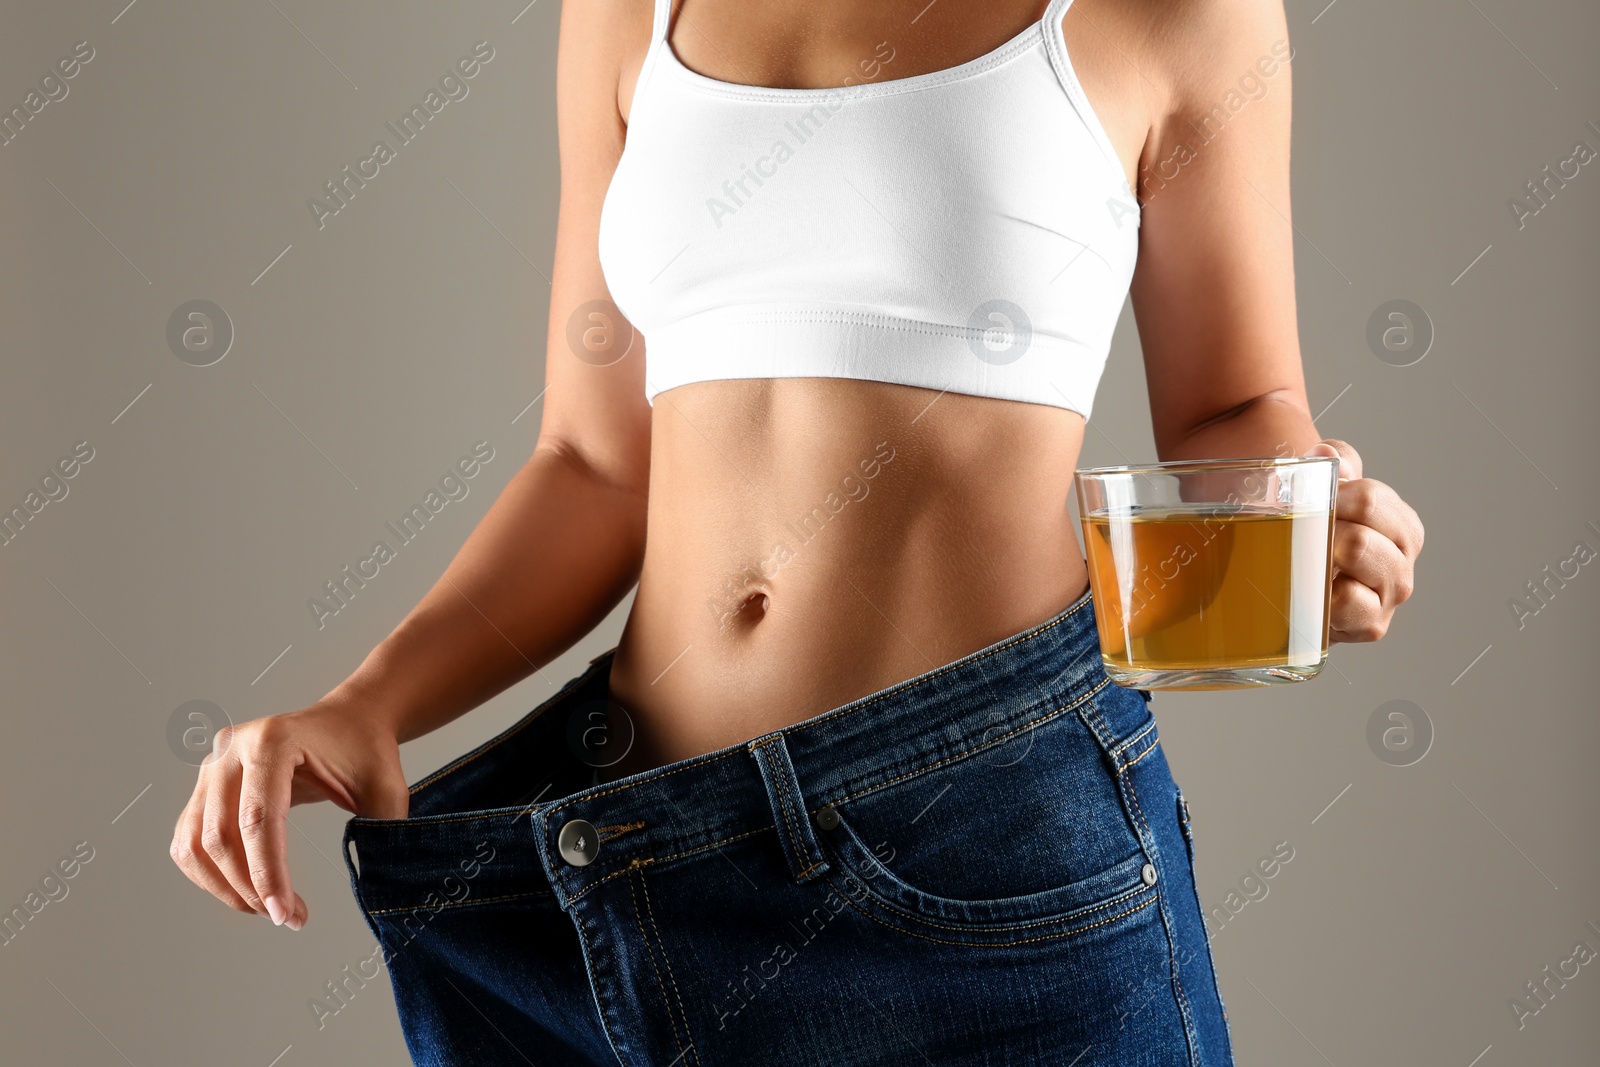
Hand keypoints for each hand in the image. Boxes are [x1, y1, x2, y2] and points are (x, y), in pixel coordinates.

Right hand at [169, 698, 410, 928]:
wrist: (349, 721)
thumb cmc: (366, 751)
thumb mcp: (386, 789)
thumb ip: (381, 835)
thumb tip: (374, 892)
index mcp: (273, 740)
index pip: (258, 819)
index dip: (267, 873)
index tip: (284, 914)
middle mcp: (231, 749)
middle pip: (220, 836)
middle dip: (249, 888)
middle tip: (286, 917)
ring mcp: (212, 766)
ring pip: (195, 845)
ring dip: (227, 889)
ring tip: (270, 909)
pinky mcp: (204, 785)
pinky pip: (190, 841)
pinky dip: (212, 876)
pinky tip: (248, 892)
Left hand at [1302, 439, 1423, 642]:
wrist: (1297, 586)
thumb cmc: (1316, 535)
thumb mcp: (1325, 490)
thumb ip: (1333, 463)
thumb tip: (1324, 454)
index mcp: (1400, 524)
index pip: (1369, 498)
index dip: (1330, 495)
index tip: (1305, 500)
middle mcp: (1403, 558)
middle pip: (1363, 528)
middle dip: (1324, 526)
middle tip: (1300, 532)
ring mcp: (1390, 594)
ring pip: (1358, 554)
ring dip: (1322, 552)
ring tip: (1306, 556)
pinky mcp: (1371, 625)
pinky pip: (1348, 600)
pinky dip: (1324, 592)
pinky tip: (1315, 590)